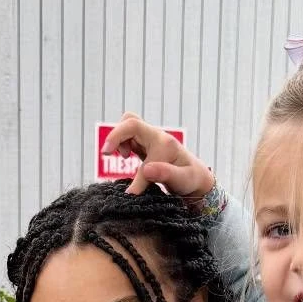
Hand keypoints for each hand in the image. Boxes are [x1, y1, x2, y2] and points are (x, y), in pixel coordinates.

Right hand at [100, 114, 216, 198]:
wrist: (196, 178)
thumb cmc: (191, 179)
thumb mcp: (184, 180)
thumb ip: (166, 174)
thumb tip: (146, 170)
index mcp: (163, 142)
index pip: (136, 133)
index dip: (120, 143)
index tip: (120, 175)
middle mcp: (156, 136)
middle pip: (130, 121)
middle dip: (115, 135)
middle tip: (106, 153)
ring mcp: (150, 140)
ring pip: (128, 126)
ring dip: (118, 139)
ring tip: (123, 156)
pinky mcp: (145, 146)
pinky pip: (129, 136)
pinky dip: (121, 143)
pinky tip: (126, 156)